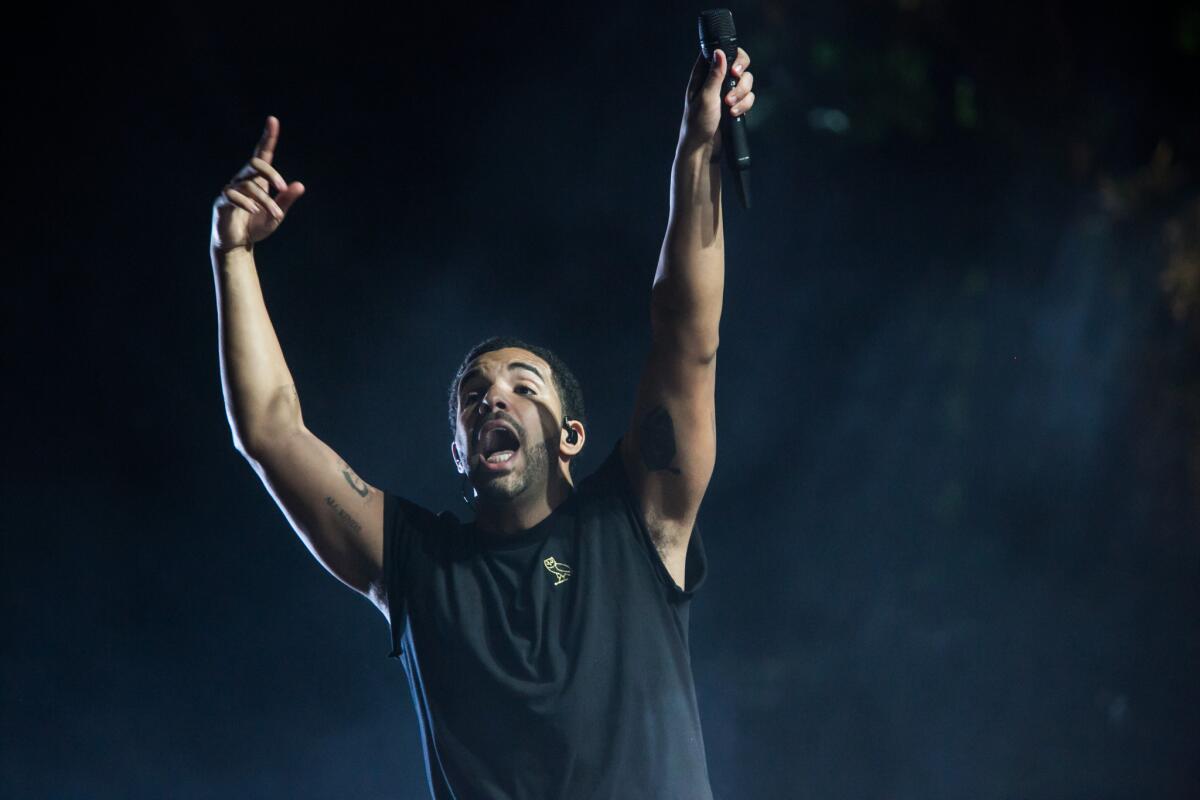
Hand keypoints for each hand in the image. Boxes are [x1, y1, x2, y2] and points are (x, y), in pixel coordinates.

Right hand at [211, 116, 305, 252]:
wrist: (237, 244)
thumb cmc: (256, 226)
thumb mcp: (276, 215)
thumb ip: (286, 200)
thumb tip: (300, 185)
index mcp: (258, 180)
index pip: (262, 154)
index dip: (267, 137)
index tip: (273, 120)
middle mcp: (243, 180)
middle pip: (255, 163)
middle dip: (271, 173)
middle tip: (282, 188)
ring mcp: (230, 189)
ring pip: (248, 184)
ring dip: (265, 199)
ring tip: (276, 214)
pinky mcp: (221, 201)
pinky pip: (231, 194)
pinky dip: (246, 202)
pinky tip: (254, 210)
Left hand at [678, 47, 754, 159]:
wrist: (703, 149)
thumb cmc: (697, 123)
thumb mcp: (706, 97)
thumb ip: (714, 75)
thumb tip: (719, 51)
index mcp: (703, 75)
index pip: (719, 52)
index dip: (731, 54)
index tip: (733, 67)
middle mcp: (716, 81)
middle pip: (738, 64)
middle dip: (741, 72)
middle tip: (736, 77)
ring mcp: (727, 93)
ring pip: (746, 81)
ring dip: (742, 93)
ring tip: (730, 106)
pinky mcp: (735, 105)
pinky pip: (748, 97)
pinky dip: (745, 105)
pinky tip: (734, 114)